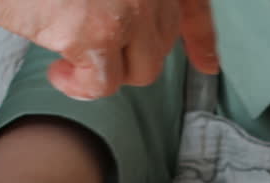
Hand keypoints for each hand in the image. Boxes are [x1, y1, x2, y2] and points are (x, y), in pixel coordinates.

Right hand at [0, 0, 217, 98]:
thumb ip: (117, 0)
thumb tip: (131, 37)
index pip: (192, 9)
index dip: (200, 39)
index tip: (208, 64)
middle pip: (159, 44)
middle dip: (128, 54)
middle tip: (89, 49)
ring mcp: (128, 7)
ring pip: (140, 69)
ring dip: (106, 72)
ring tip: (68, 62)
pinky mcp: (95, 31)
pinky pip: (104, 84)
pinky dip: (82, 87)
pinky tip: (61, 76)